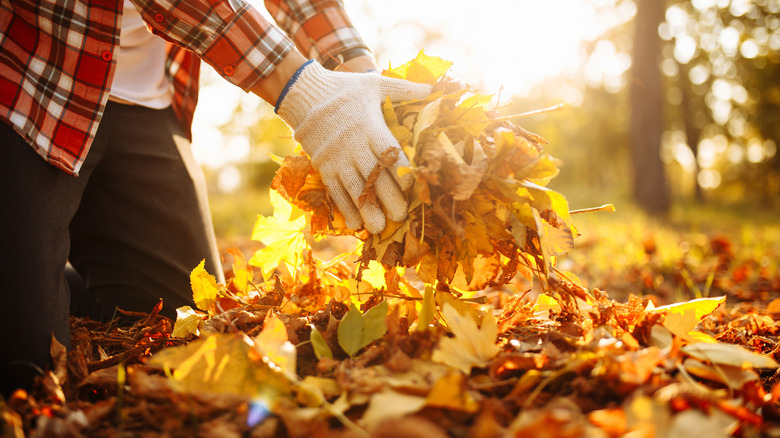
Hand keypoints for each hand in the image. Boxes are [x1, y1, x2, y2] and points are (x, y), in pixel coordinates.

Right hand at [276, 61, 431, 233]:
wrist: (305, 94)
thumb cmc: (346, 89)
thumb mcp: (375, 83)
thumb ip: (404, 88)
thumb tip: (435, 88)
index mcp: (370, 126)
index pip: (388, 151)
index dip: (400, 170)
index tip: (412, 187)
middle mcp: (353, 144)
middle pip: (373, 175)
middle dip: (387, 198)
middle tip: (401, 217)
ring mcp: (337, 157)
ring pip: (353, 188)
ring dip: (366, 209)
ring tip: (378, 229)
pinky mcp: (323, 166)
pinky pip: (335, 190)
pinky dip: (345, 208)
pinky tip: (355, 224)